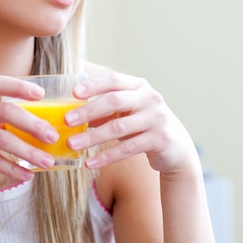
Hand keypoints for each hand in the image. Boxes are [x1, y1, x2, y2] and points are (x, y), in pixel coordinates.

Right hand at [0, 76, 58, 182]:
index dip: (19, 86)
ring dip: (27, 151)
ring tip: (47, 161)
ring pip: (1, 138)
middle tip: (52, 136)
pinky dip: (11, 168)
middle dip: (33, 124)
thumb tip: (29, 122)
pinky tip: (26, 175)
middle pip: (5, 110)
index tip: (41, 94)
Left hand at [64, 71, 198, 173]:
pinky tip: (90, 163)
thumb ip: (102, 108)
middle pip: (115, 101)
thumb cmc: (141, 124)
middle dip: (88, 111)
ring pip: (119, 128)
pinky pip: (128, 149)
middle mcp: (149, 98)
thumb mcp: (125, 112)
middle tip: (67, 120)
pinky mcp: (160, 140)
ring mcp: (157, 118)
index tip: (74, 93)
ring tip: (72, 144)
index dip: (93, 85)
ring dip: (92, 137)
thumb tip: (70, 111)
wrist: (176, 146)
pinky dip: (106, 156)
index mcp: (138, 86)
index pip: (113, 80)